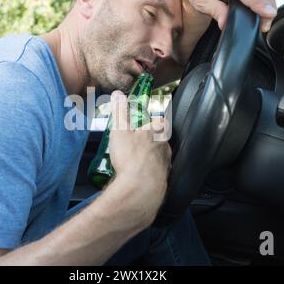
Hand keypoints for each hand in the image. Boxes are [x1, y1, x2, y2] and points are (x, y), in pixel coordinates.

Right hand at [106, 91, 171, 223]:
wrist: (140, 188)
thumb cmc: (131, 157)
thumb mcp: (120, 130)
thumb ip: (120, 112)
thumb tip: (118, 95)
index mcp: (156, 132)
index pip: (160, 122)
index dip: (153, 122)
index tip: (146, 123)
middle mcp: (165, 147)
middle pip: (161, 140)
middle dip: (151, 141)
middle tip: (138, 143)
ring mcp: (165, 164)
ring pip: (161, 156)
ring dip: (151, 157)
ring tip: (137, 161)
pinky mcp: (162, 180)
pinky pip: (157, 173)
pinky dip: (150, 173)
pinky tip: (140, 176)